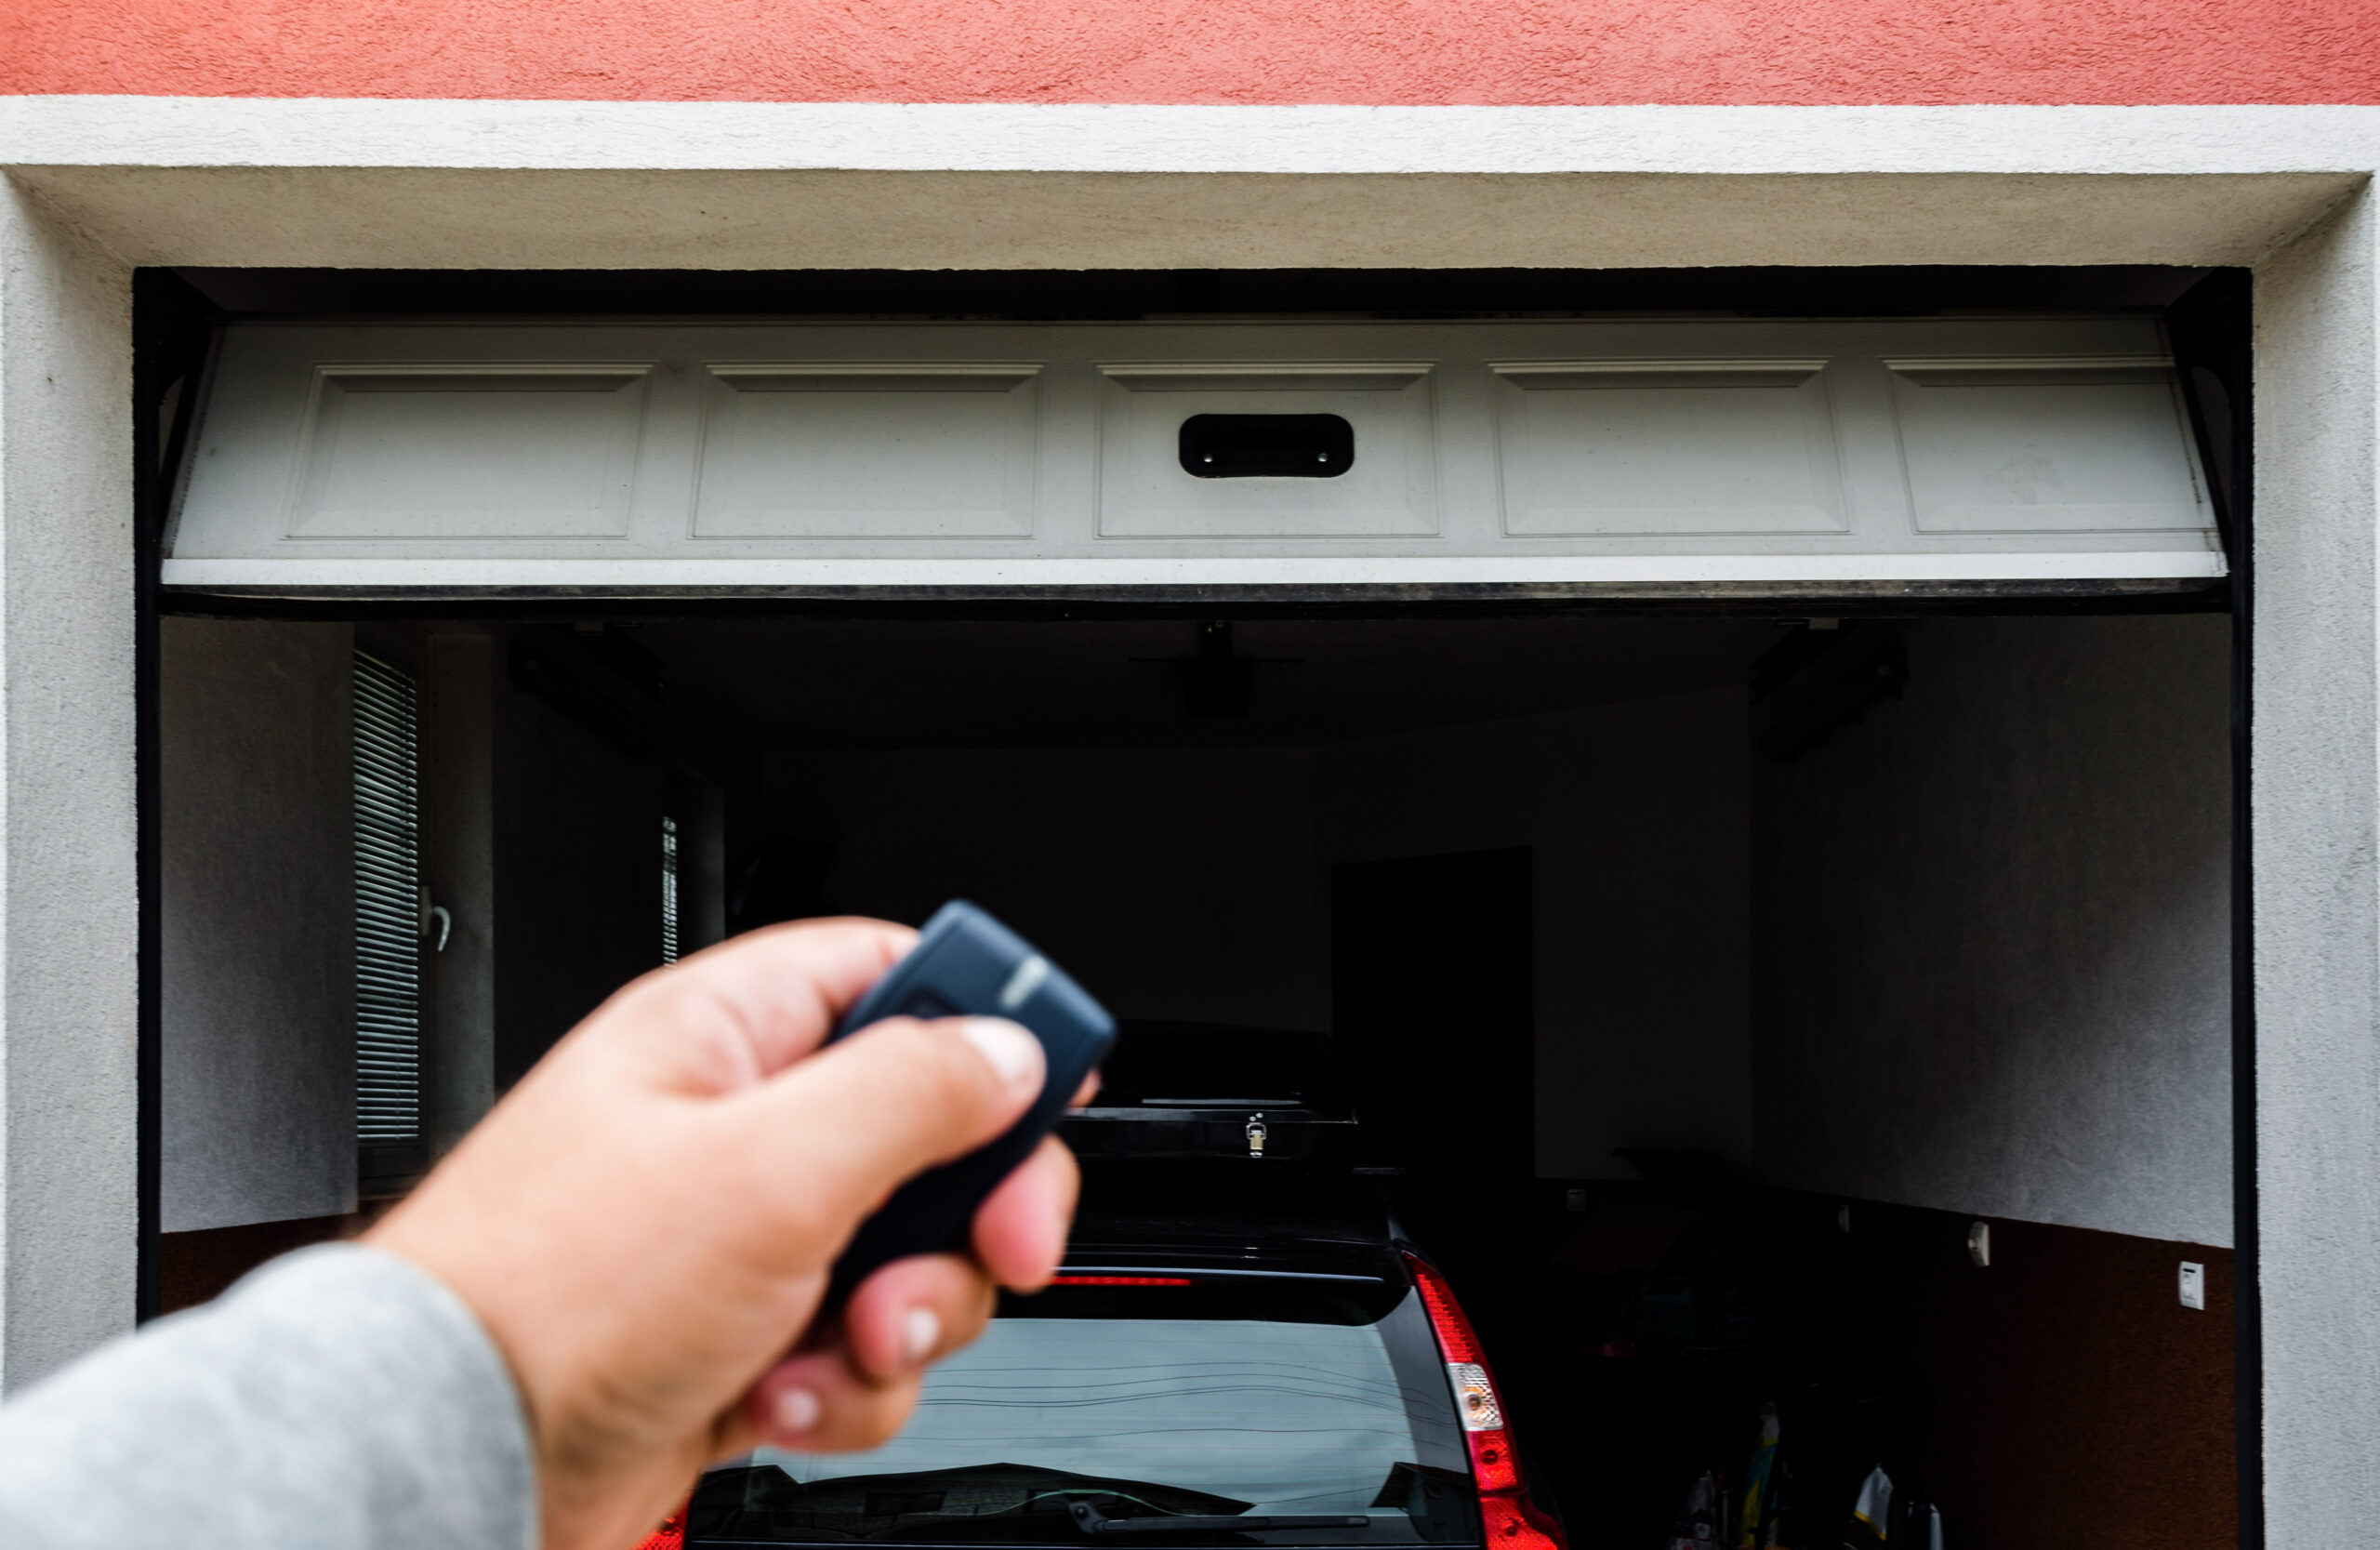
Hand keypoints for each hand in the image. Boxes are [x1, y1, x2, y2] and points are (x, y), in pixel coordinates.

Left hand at [366, 918, 1081, 1549]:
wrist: (454, 1459)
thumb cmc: (549, 1295)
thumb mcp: (768, 1168)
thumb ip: (910, 1093)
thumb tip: (1008, 1050)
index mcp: (729, 1035)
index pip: (895, 975)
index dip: (988, 1018)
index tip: (1052, 1082)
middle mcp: (737, 1127)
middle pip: (932, 1134)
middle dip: (966, 1212)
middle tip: (990, 1245)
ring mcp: (741, 1241)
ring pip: (907, 1258)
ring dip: (903, 1319)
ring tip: (837, 1344)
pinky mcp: (740, 1341)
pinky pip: (855, 1352)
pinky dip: (840, 1389)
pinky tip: (777, 1399)